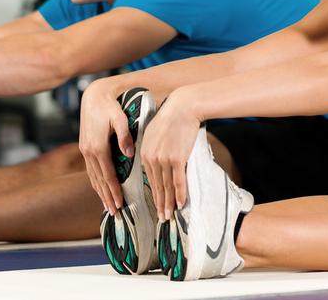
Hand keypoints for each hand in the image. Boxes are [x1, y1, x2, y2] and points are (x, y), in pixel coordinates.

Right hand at [79, 78, 132, 213]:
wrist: (93, 96)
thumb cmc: (109, 106)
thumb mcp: (120, 118)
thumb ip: (125, 136)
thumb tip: (130, 154)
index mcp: (98, 147)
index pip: (108, 175)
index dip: (114, 191)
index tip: (120, 204)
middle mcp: (89, 152)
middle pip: (99, 180)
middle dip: (107, 197)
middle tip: (115, 213)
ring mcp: (85, 150)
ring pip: (93, 177)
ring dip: (100, 193)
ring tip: (108, 206)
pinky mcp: (84, 147)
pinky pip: (90, 170)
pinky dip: (95, 182)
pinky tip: (100, 189)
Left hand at [139, 87, 202, 220]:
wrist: (183, 108)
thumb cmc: (171, 119)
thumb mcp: (154, 134)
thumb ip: (152, 150)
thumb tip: (155, 164)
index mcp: (144, 153)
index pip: (148, 179)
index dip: (153, 194)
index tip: (155, 205)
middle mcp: (152, 158)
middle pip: (156, 186)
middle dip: (159, 203)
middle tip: (161, 218)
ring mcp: (164, 159)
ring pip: (166, 186)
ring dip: (168, 203)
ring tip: (169, 215)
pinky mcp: (177, 158)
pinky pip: (178, 180)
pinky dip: (180, 193)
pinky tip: (180, 204)